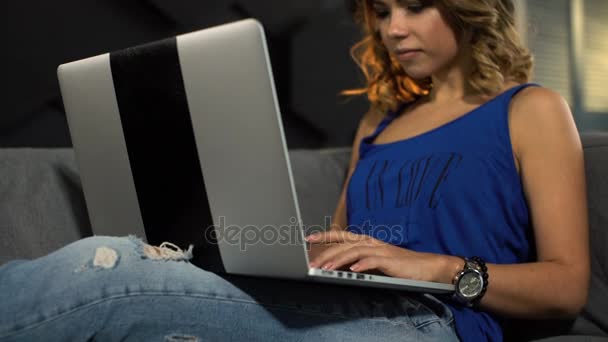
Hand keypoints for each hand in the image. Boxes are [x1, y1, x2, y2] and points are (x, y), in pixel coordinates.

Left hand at [306, 230, 456, 282]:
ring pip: (356, 251)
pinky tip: (353, 270)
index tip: (308, 238)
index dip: (325, 235)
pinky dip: (362, 265)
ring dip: (339, 260)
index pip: (342, 235)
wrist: (428, 267)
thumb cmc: (401, 266)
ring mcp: (382, 250)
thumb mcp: (376, 262)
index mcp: (368, 241)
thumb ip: (359, 261)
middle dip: (326, 252)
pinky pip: (374, 261)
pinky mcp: (392, 261)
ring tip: (326, 268)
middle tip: (311, 262)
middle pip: (345, 244)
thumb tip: (338, 267)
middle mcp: (372, 242)